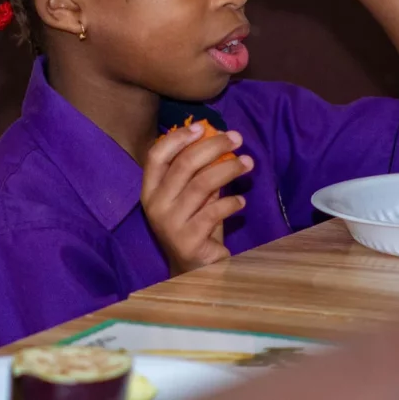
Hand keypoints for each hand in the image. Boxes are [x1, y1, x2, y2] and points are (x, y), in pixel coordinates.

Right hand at [142, 122, 252, 275]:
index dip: (178, 138)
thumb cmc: (194, 226)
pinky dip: (231, 203)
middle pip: (183, 165)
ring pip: (201, 184)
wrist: (194, 271)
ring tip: (248, 163)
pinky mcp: (187, 240)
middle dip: (213, 146)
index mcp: (150, 190)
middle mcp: (155, 205)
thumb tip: (219, 140)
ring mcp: (169, 223)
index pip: (156, 155)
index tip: (203, 127)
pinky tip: (242, 202)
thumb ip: (198, 173)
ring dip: (229, 169)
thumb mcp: (192, 197)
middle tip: (237, 138)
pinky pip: (213, 212)